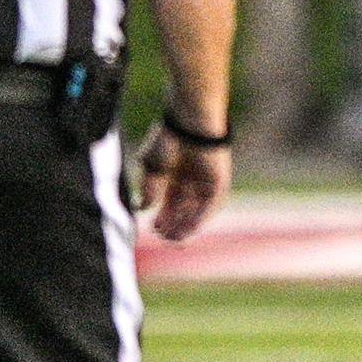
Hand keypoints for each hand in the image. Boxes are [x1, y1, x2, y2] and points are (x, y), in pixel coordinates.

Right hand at [136, 124, 229, 241]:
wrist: (189, 122)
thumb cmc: (169, 139)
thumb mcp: (152, 167)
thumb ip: (148, 188)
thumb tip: (143, 207)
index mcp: (176, 172)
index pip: (170, 201)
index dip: (162, 216)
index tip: (151, 229)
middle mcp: (192, 179)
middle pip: (183, 209)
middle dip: (172, 224)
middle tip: (161, 236)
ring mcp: (206, 181)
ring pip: (196, 211)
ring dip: (184, 227)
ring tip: (172, 239)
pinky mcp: (218, 183)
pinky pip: (209, 207)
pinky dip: (198, 220)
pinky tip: (187, 232)